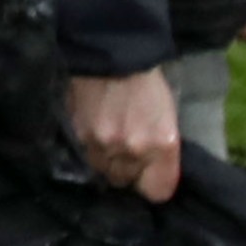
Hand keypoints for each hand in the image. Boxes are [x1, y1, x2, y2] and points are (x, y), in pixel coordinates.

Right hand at [67, 67, 183, 202]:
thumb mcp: (166, 117)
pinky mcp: (79, 136)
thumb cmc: (145, 83)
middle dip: (126, 170)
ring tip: (106, 138)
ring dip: (104, 160)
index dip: (152, 185)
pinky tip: (92, 131)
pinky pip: (84, 157)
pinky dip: (88, 149)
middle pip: (125, 182)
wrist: (109, 52)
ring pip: (102, 172)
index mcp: (162, 145)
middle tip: (125, 150)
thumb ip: (159, 150)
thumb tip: (148, 174)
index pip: (157, 192)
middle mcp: (133, 150)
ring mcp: (103, 145)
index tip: (149, 176)